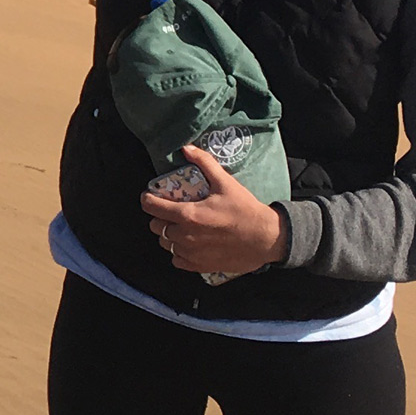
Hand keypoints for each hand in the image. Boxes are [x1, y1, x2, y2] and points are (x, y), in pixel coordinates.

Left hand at [139, 145, 291, 278]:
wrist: (266, 238)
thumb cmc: (246, 210)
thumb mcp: (225, 183)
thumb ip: (205, 163)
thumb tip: (186, 148)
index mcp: (188, 215)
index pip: (152, 207)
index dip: (148, 199)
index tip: (151, 196)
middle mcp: (185, 236)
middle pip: (156, 227)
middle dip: (159, 217)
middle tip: (171, 211)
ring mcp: (191, 253)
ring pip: (165, 244)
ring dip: (168, 235)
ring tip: (181, 227)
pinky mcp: (200, 266)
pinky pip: (177, 260)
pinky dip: (178, 253)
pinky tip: (188, 245)